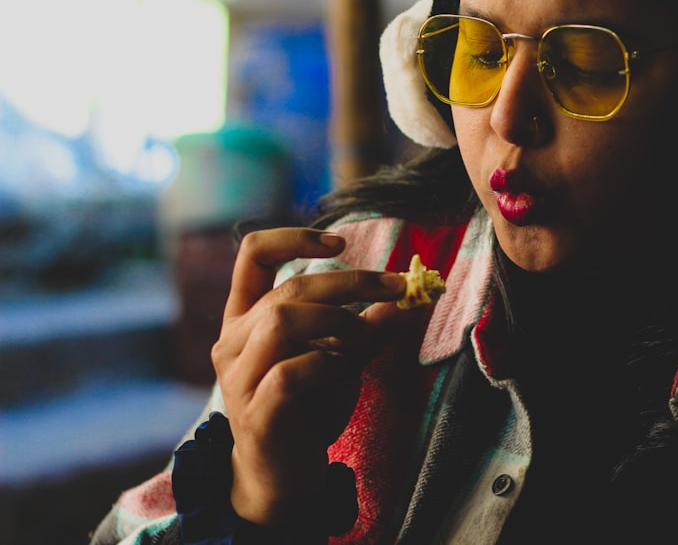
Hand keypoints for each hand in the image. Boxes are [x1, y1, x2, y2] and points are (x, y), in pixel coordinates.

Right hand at [210, 227, 411, 524]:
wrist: (283, 479)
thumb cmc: (307, 411)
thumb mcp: (340, 361)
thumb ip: (365, 330)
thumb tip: (404, 300)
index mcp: (246, 319)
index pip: (253, 255)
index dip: (294, 237)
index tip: (341, 242)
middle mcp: (234, 342)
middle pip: (289, 288)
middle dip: (352, 282)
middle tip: (397, 289)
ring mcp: (239, 377)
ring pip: (284, 320)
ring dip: (339, 323)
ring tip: (364, 342)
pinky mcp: (256, 411)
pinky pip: (295, 371)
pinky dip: (329, 367)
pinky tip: (341, 381)